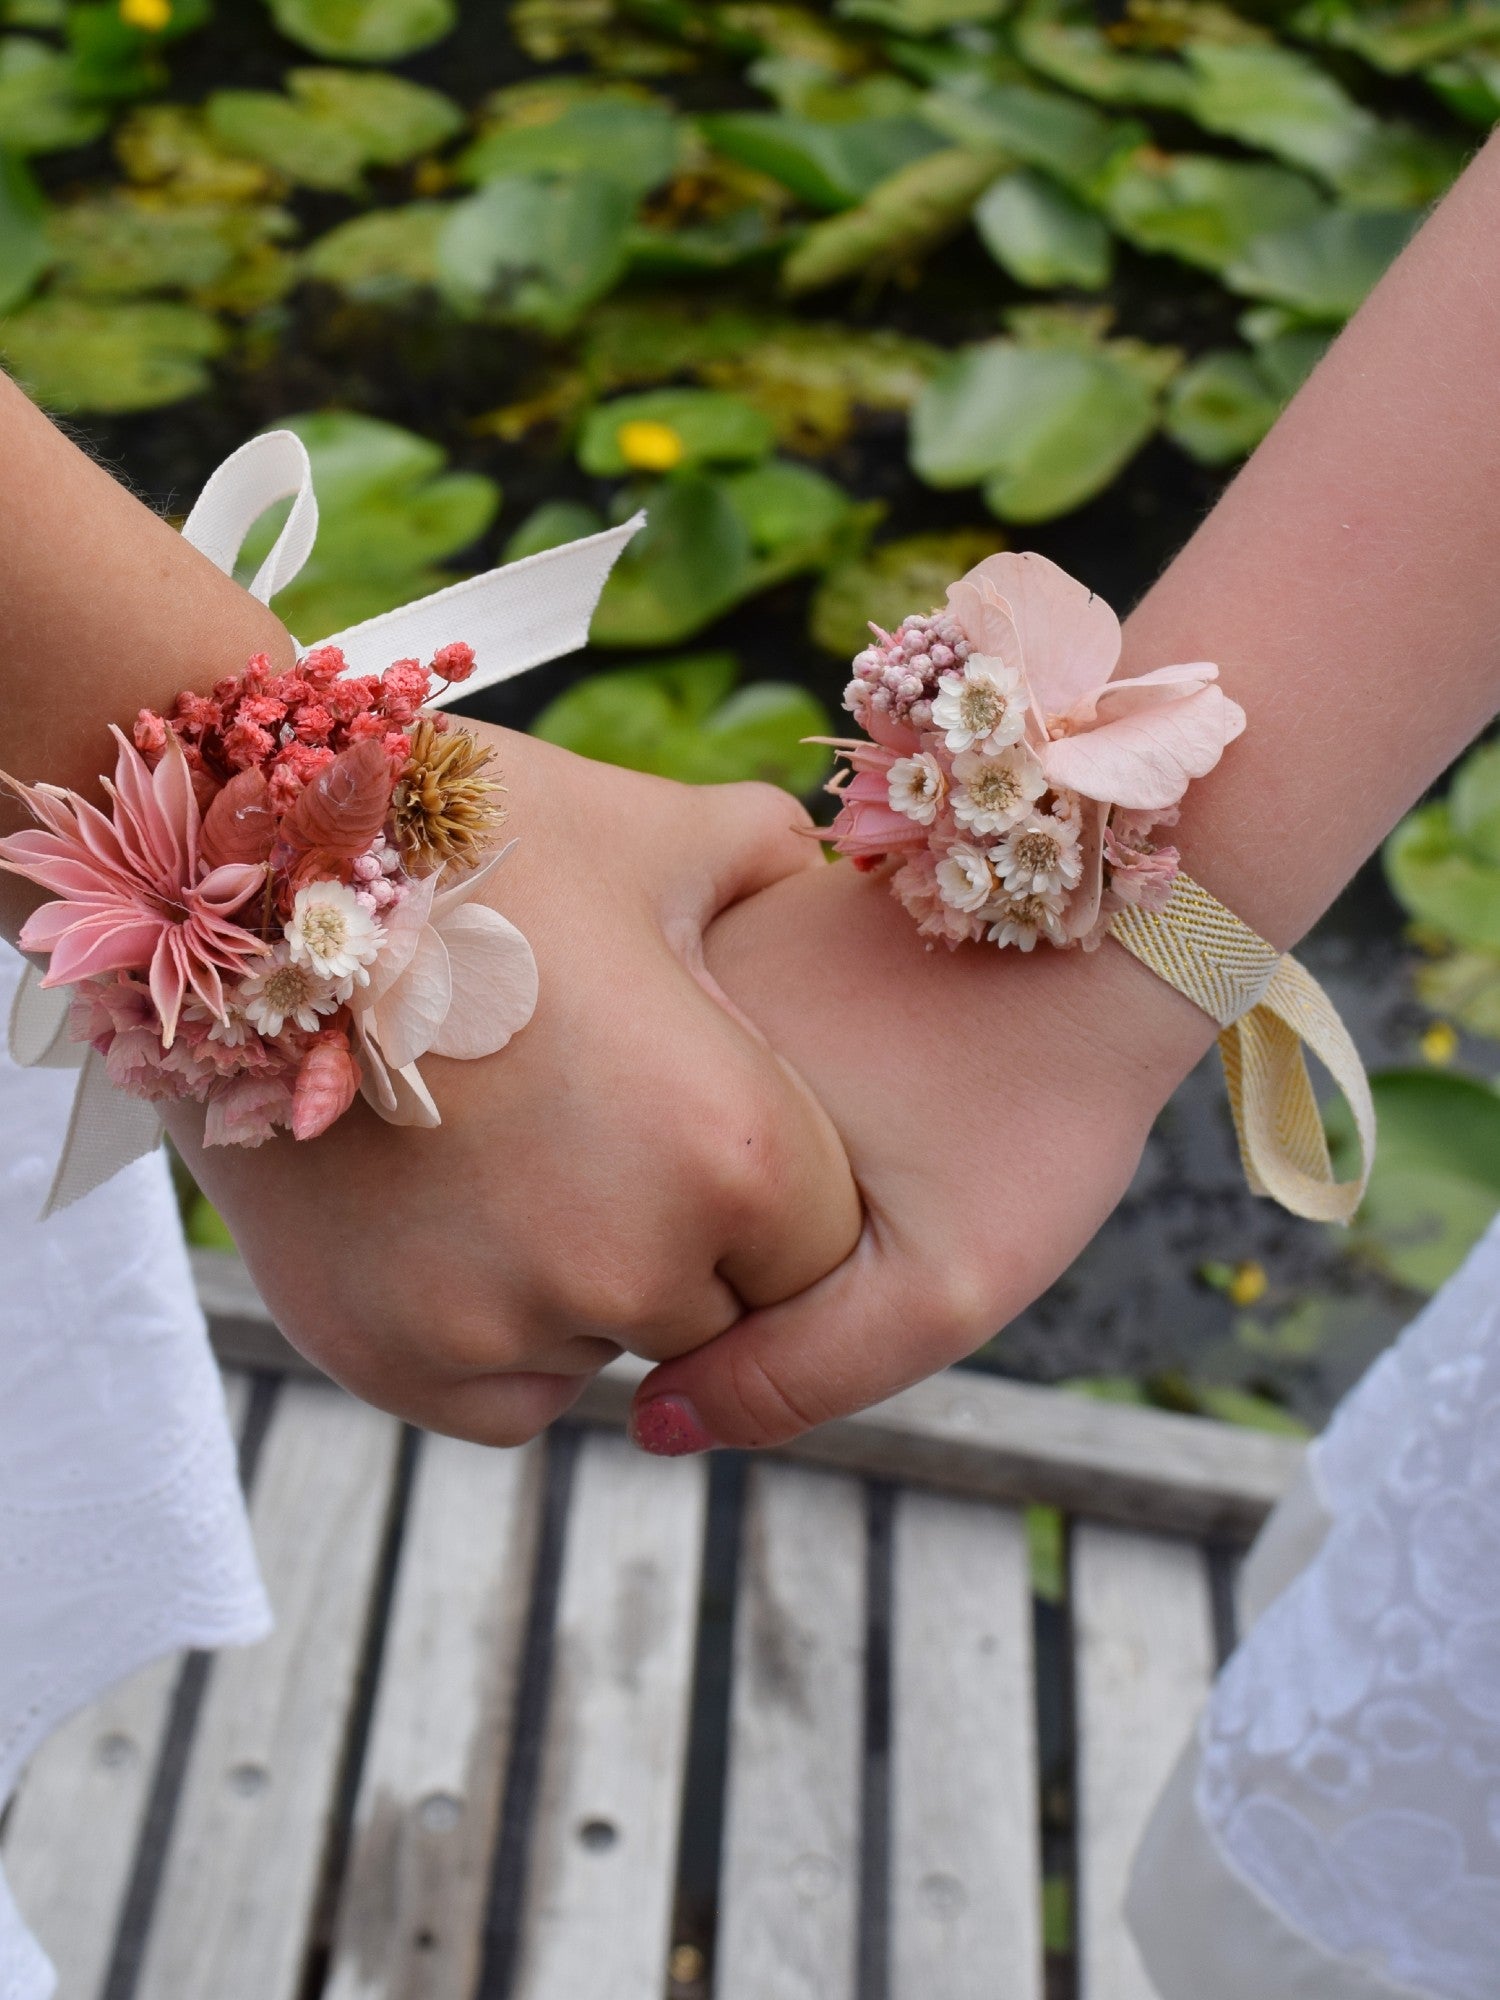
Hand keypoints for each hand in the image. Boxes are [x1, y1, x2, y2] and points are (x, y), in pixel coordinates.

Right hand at [168, 724, 861, 1443]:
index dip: (777, 1188)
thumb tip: (830, 875)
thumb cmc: (468, 845)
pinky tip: (453, 1205)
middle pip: (717, 1309)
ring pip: (610, 1347)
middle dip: (685, 1238)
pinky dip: (497, 1325)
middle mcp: (628, 1262)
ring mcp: (499, 1324)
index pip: (823, 1248)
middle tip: (602, 1127)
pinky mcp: (390, 1363)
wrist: (235, 886)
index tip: (710, 1120)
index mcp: (730, 1146)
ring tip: (516, 1148)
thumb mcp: (648, 835)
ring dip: (587, 1280)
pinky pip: (509, 1389)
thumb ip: (773, 863)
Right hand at [625, 857, 1217, 1451]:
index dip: (769, 1312)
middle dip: (764, 1231)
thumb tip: (654, 1424)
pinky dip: (767, 1075)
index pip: (664, 1293)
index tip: (875, 1250)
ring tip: (886, 1106)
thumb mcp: (935, 1292)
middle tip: (894, 1174)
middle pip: (671, 1208)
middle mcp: (655, 1045)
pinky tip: (865, 1051)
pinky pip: (709, 1050)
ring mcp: (681, 970)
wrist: (1102, 931)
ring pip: (687, 1129)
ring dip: (760, 1149)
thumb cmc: (1035, 1115)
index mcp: (680, 1141)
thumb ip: (792, 1376)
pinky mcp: (716, 927)